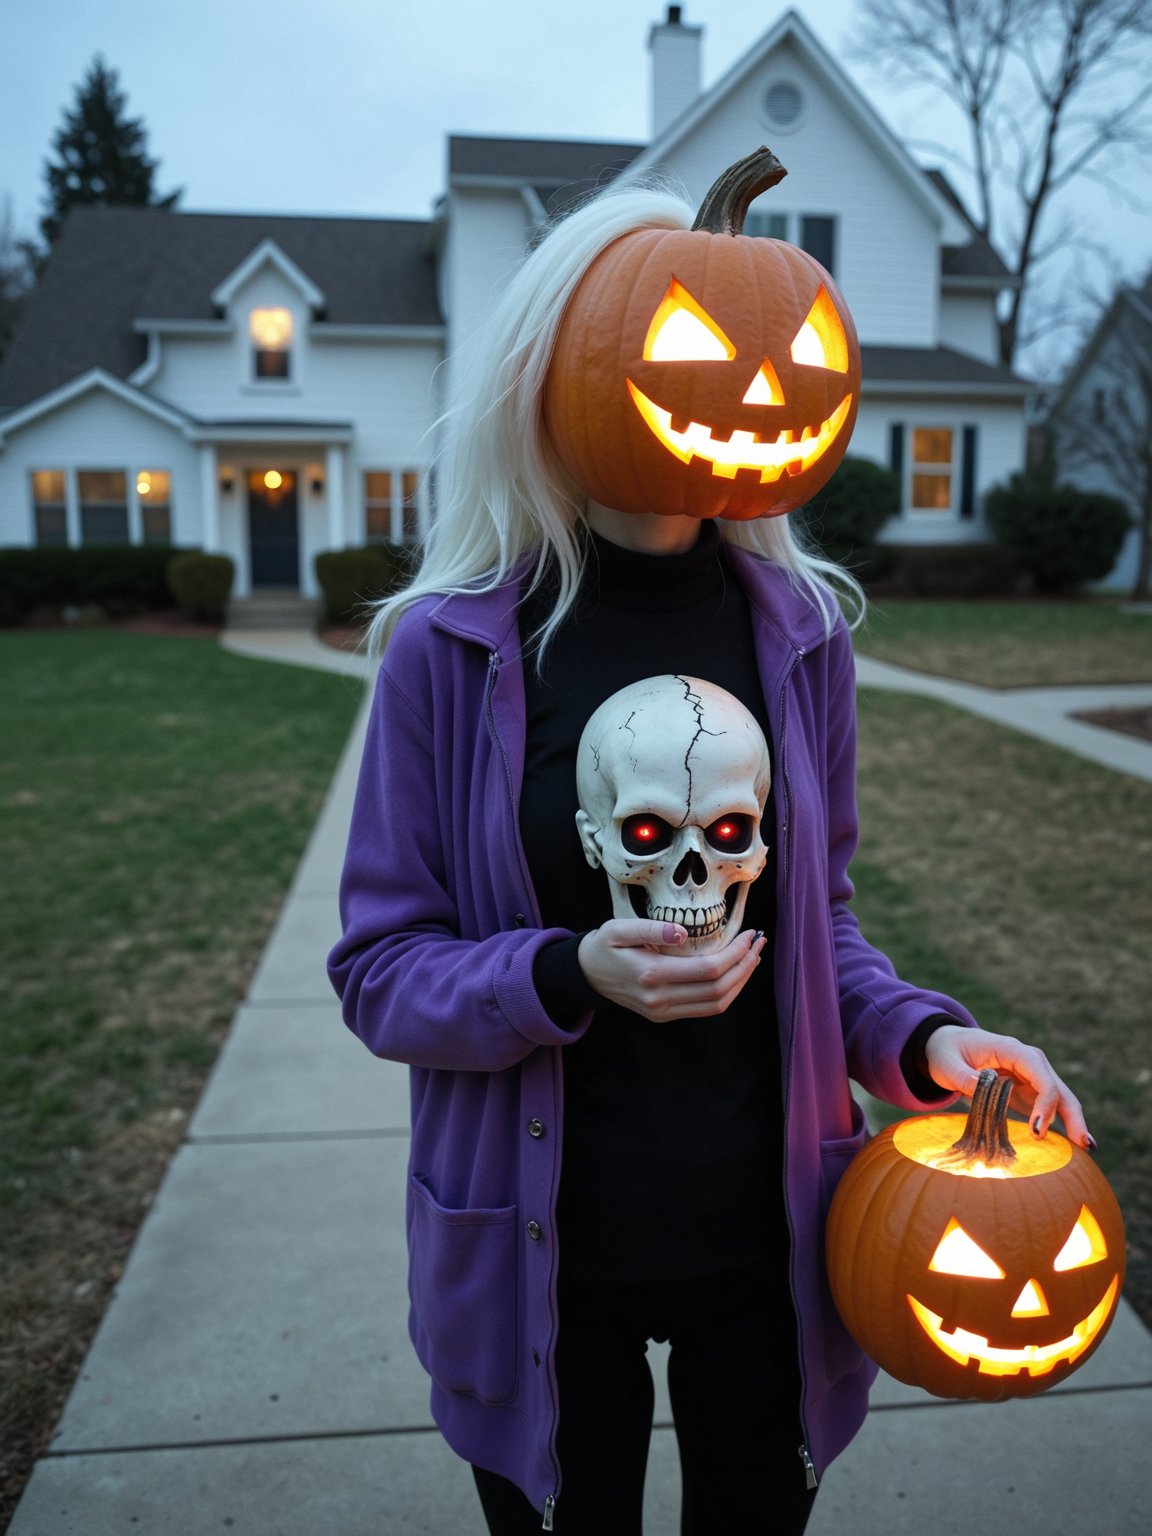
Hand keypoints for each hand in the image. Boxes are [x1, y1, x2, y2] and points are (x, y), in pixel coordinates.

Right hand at [577, 920, 765, 1021]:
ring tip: (753, 957)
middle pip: (718, 990)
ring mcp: (663, 1012)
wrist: (586, 975)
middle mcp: (660, 1000)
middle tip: (758, 943)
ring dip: (741, 982)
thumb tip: (683, 933)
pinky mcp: (665, 1016)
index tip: (749, 935)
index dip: (735, 954)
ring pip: (716, 1004)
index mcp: (651, 975)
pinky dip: (727, 993)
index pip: (708, 970)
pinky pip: (705, 1009)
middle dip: (745, 966)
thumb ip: (650, 929)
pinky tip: (735, 974)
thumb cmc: (604, 946)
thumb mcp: (619, 929)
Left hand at [924, 1025, 1092, 1149]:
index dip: (1044, 1103)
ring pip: (1060, 1099)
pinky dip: (1062, 1124)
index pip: (1040, 1075)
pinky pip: (1050, 1108)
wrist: (947, 1044)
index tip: (1037, 1130)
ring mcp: (1031, 1077)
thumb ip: (963, 1076)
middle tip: (1083, 1144)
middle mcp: (1029, 1062)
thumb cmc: (947, 1051)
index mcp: (1012, 1050)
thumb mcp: (947, 1063)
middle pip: (1058, 1088)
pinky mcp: (1027, 1091)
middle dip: (1072, 1115)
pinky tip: (1074, 1145)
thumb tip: (981, 1087)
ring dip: (1074, 1121)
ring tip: (1087, 1148)